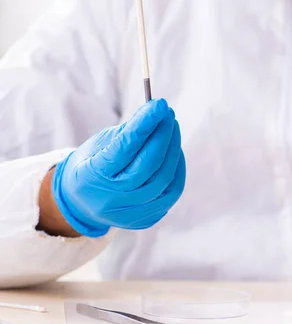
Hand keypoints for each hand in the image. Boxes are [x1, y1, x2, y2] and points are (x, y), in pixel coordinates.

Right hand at [50, 99, 185, 237]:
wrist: (81, 203)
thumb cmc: (93, 164)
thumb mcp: (100, 145)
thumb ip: (128, 132)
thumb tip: (154, 112)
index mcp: (92, 176)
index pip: (124, 148)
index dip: (144, 125)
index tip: (159, 104)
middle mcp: (111, 199)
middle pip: (148, 165)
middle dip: (162, 135)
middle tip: (167, 114)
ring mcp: (130, 213)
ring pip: (164, 179)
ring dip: (173, 150)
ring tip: (171, 129)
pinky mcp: (146, 219)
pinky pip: (171, 192)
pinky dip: (176, 169)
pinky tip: (174, 151)